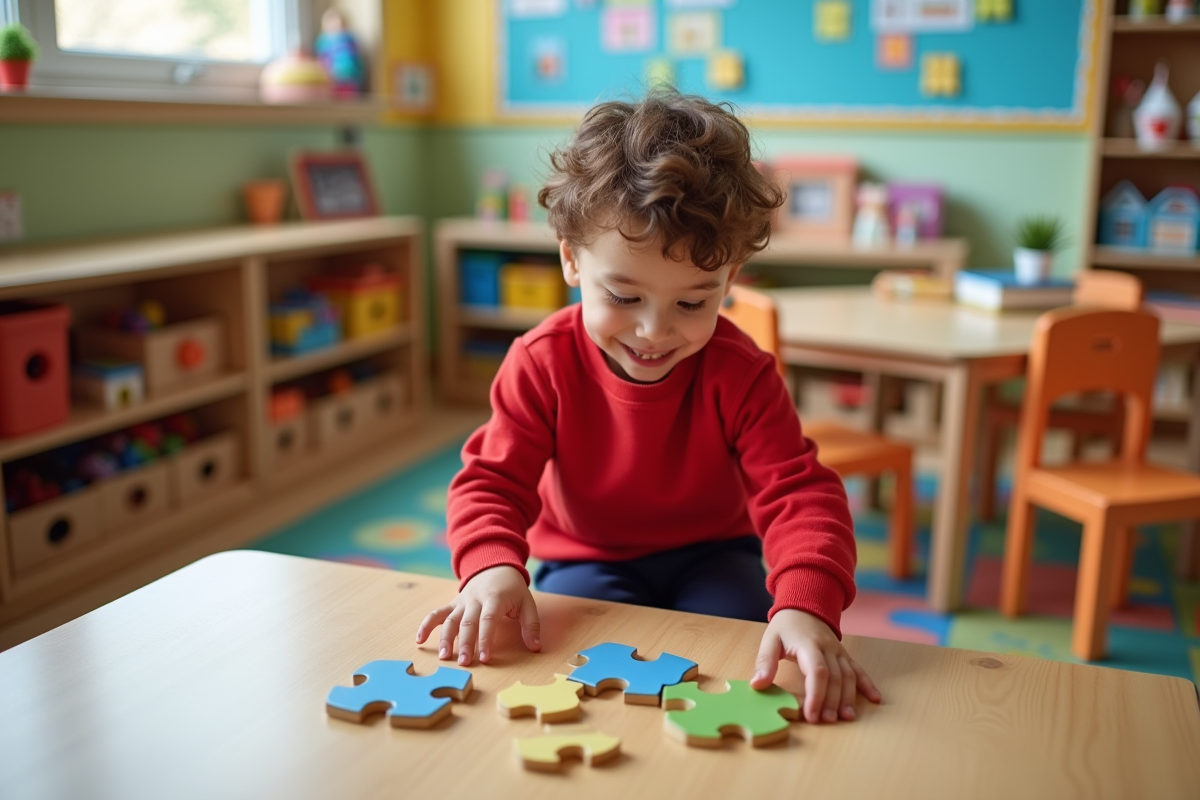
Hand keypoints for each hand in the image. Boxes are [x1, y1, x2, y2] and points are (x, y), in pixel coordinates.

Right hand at [415, 565, 541, 665]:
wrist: (494, 565)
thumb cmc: (512, 588)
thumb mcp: (526, 602)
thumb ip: (531, 625)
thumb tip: (535, 648)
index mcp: (494, 598)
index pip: (488, 620)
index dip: (485, 639)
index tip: (484, 658)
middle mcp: (475, 600)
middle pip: (467, 622)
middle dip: (464, 644)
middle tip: (463, 663)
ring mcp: (461, 602)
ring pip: (450, 620)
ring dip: (445, 638)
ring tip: (443, 657)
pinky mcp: (453, 604)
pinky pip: (437, 614)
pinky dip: (426, 625)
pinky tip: (420, 640)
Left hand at [749, 609, 881, 723]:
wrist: (804, 604)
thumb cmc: (785, 625)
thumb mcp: (770, 640)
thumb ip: (765, 662)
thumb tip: (757, 685)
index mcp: (809, 644)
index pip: (817, 672)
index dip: (816, 695)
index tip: (812, 715)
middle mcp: (828, 648)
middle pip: (835, 678)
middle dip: (832, 702)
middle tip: (826, 721)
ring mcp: (839, 651)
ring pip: (848, 676)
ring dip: (848, 698)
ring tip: (846, 718)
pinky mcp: (845, 654)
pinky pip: (858, 669)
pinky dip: (867, 684)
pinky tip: (875, 698)